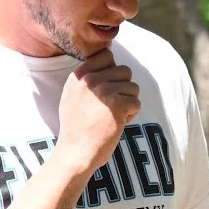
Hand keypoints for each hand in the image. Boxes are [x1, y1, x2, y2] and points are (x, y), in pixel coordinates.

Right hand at [56, 49, 139, 172]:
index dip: (113, 71)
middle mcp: (91, 80)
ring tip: (115, 116)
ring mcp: (104, 91)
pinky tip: (119, 124)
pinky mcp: (117, 105)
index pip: (106, 56)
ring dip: (128, 102)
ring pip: (133, 87)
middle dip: (124, 89)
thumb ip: (86, 79)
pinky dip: (131, 115)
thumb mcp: (71, 96)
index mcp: (79, 76)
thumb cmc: (75, 129)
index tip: (108, 88)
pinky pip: (136, 103)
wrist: (75, 152)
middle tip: (113, 106)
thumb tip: (107, 63)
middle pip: (124, 71)